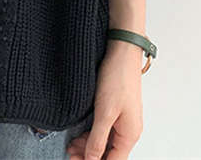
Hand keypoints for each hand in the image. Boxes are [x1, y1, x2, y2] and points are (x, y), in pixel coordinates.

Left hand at [66, 40, 143, 159]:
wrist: (122, 52)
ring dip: (89, 145)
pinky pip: (104, 128)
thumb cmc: (117, 79)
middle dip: (90, 156)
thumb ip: (98, 139)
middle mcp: (128, 130)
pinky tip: (79, 133)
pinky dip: (91, 133)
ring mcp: (122, 119)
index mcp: (130, 134)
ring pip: (105, 141)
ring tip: (70, 145)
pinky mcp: (115, 109)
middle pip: (109, 153)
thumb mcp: (104, 112)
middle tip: (70, 154)